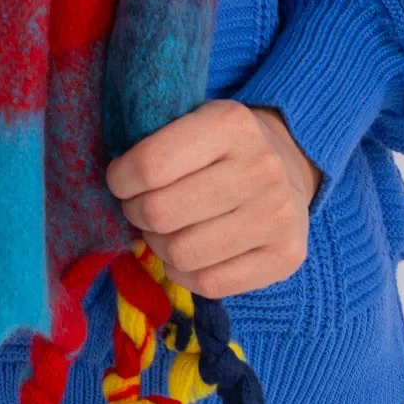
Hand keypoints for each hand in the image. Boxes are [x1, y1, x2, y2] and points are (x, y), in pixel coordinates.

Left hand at [105, 98, 322, 300]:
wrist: (289, 165)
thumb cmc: (221, 145)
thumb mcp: (191, 119)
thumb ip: (154, 141)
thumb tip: (113, 182)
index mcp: (231, 124)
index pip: (150, 165)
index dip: (121, 179)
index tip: (120, 180)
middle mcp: (262, 168)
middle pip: (161, 213)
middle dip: (135, 213)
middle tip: (139, 207)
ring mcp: (279, 215)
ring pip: (182, 253)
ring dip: (158, 245)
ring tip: (163, 230)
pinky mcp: (287, 256)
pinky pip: (210, 284)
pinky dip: (184, 273)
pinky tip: (186, 254)